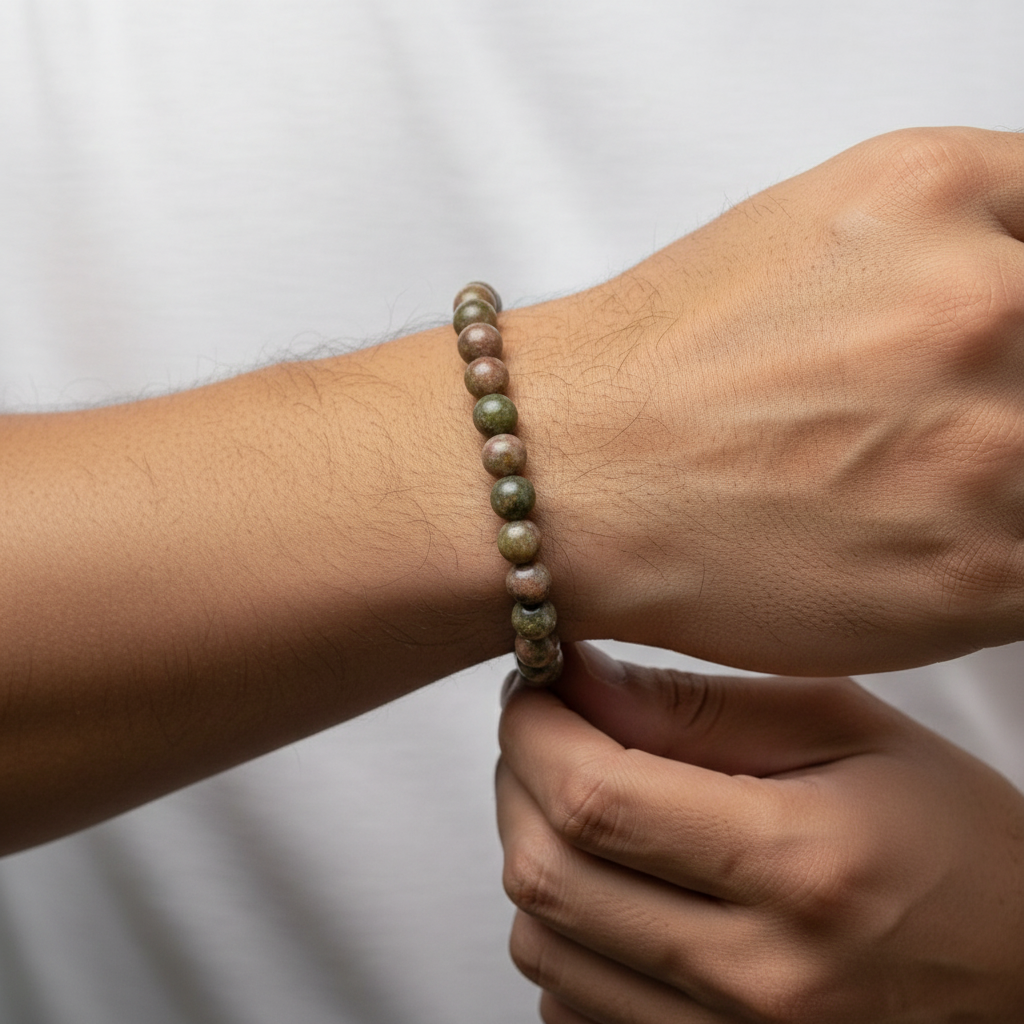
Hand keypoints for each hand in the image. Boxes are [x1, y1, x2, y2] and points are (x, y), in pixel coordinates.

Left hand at [496, 643, 1023, 1022]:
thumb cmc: (951, 835)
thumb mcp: (844, 729)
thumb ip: (697, 706)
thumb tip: (574, 679)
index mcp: (801, 866)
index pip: (595, 798)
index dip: (533, 731)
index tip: (533, 688)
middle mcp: (761, 978)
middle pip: (548, 874)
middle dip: (514, 780)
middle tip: (544, 729)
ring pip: (542, 947)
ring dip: (533, 852)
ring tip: (579, 797)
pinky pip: (572, 1010)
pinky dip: (566, 935)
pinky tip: (612, 881)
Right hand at [517, 126, 1023, 672]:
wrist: (572, 479)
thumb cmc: (664, 364)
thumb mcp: (815, 221)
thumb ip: (966, 225)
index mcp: (938, 190)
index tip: (1000, 353)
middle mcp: (981, 302)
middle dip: (1008, 394)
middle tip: (929, 422)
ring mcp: (992, 447)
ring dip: (1002, 481)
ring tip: (909, 486)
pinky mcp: (983, 576)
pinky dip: (994, 554)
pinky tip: (913, 541)